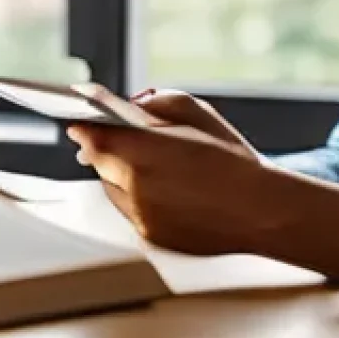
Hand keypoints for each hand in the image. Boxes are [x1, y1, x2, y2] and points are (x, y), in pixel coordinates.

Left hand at [67, 87, 271, 255]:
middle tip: (104, 137)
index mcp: (144, 150)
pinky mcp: (149, 236)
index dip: (83, 126)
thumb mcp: (196, 112)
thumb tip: (129, 105)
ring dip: (116, 173)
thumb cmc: (233, 160)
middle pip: (98, 161)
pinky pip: (129, 210)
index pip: (93, 135)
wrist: (262, 211)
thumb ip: (156, 102)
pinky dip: (135, 198)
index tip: (77, 120)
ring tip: (138, 163)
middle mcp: (136, 185)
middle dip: (100, 148)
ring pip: (111, 187)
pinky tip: (158, 188)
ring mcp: (141, 214)